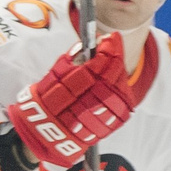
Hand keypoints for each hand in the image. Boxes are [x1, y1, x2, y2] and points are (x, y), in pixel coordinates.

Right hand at [6, 33, 134, 170]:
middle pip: (112, 73)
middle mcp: (90, 101)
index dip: (107, 48)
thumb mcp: (52, 77)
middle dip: (114, 56)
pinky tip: (116, 79)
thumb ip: (70, 59)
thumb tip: (86, 44)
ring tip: (113, 61)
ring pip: (120, 85)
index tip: (109, 37)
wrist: (47, 133)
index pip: (98, 63)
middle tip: (112, 44)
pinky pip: (123, 101)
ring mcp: (103, 114)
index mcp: (73, 89)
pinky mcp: (112, 124)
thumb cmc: (47, 101)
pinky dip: (121, 87)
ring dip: (119, 70)